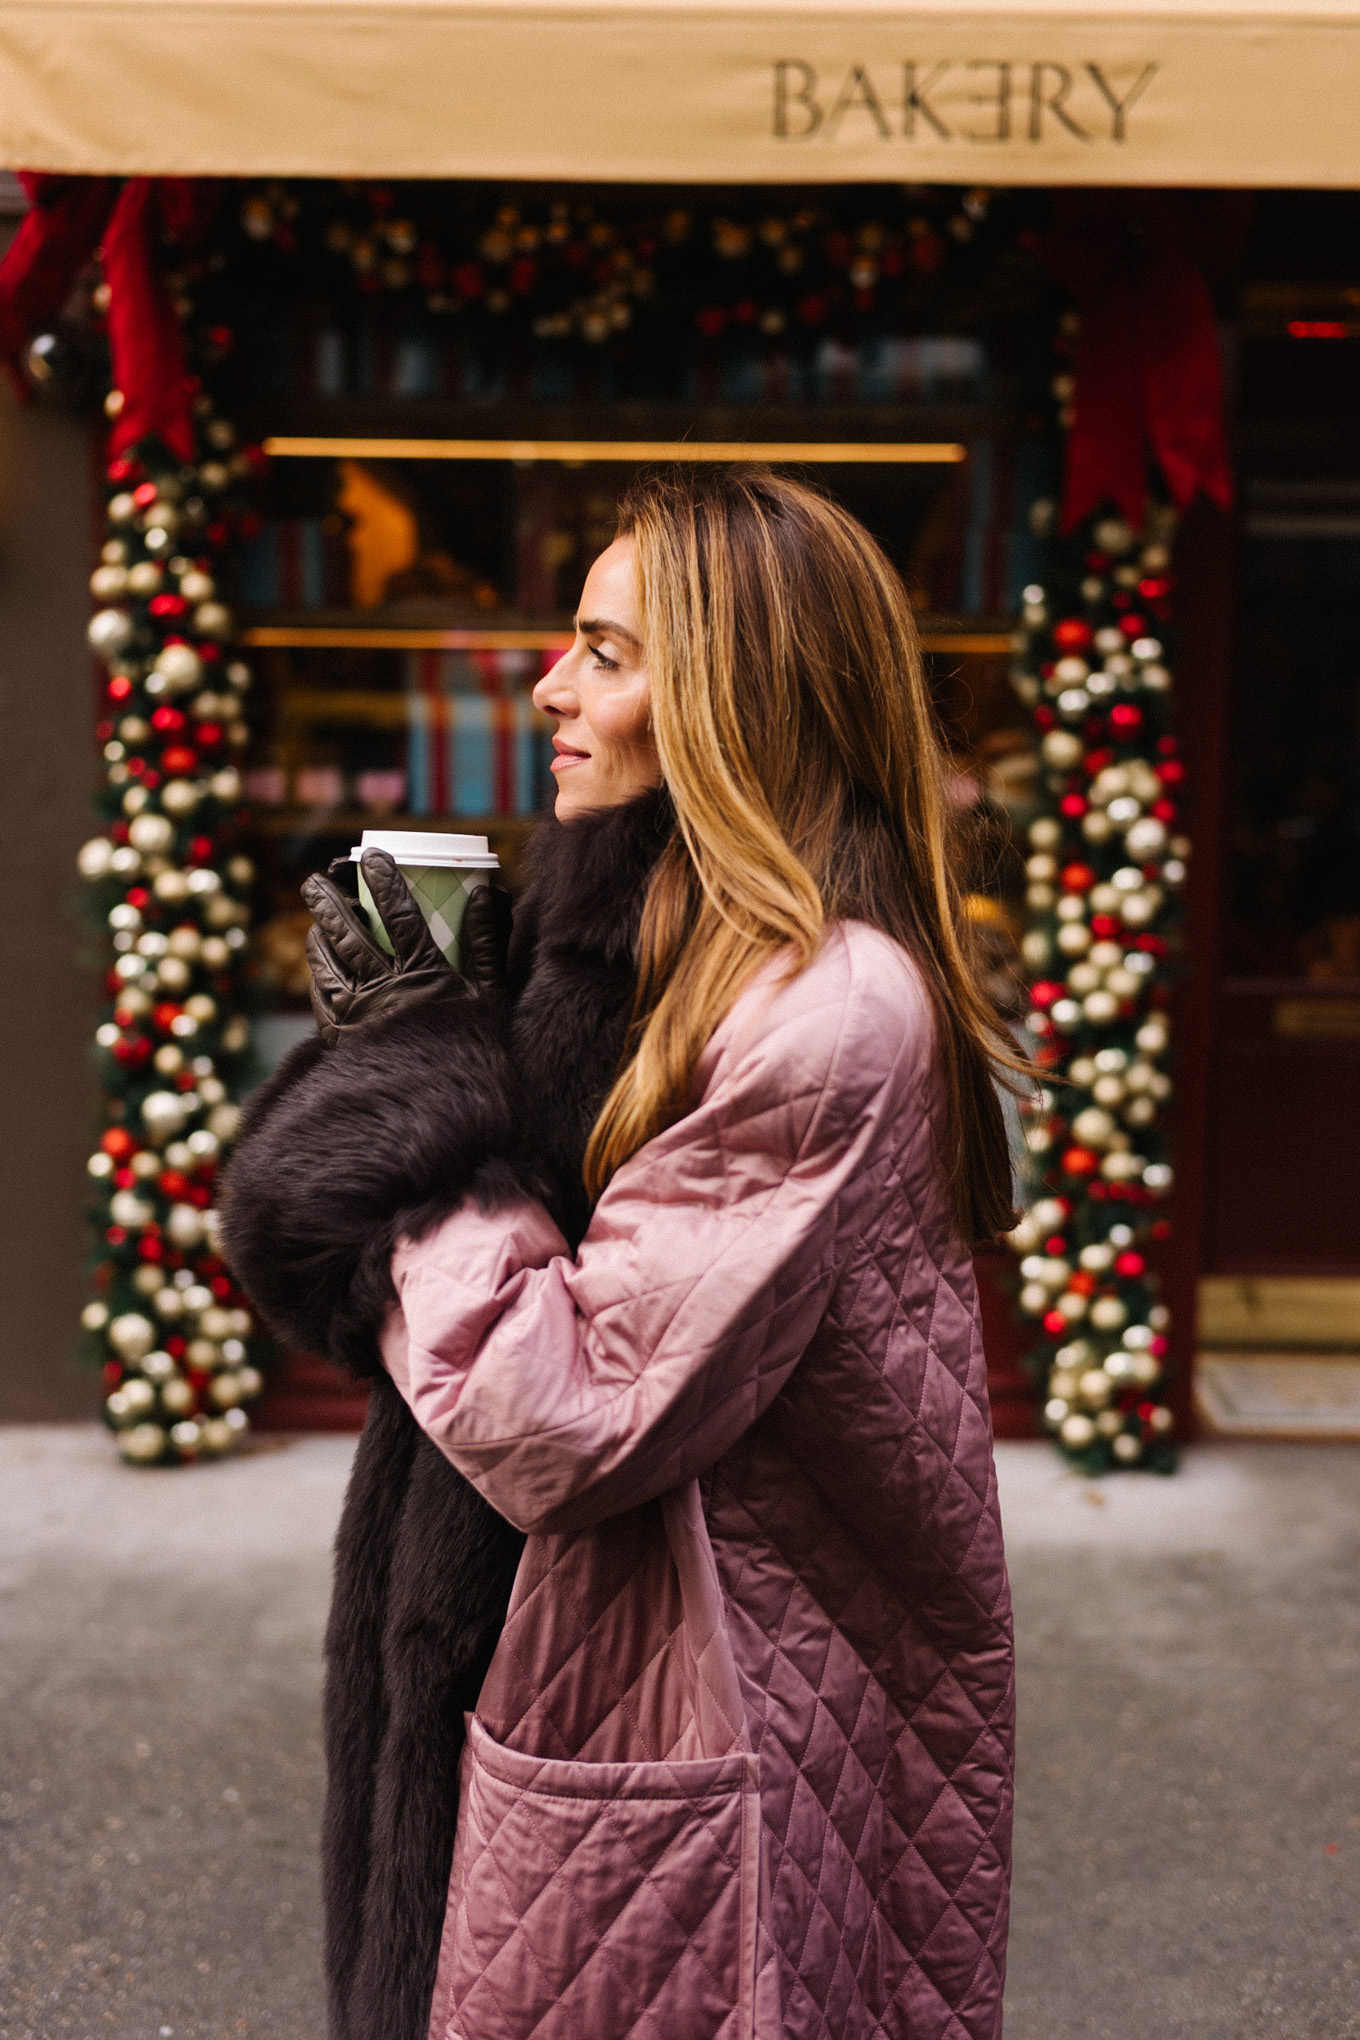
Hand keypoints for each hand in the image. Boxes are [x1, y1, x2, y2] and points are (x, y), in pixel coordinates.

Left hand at [301, 849, 509, 1045]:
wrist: (441, 1110)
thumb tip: (486, 893)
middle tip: (316, 878)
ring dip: (319, 935)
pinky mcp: (345, 1041)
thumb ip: (488, 945)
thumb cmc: (475, 1052)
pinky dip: (318, 975)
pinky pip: (323, 999)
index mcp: (427, 978)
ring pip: (331, 964)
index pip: (401, 919)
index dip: (385, 884)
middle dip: (332, 902)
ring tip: (314, 916)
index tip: (372, 858)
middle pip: (352, 936)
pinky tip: (317, 961)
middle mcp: (388, 993)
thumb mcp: (491, 997)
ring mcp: (362, 1017)